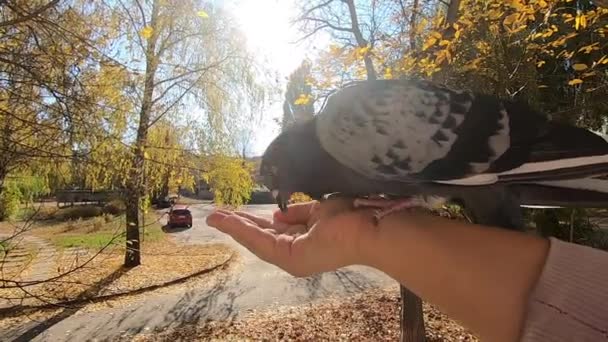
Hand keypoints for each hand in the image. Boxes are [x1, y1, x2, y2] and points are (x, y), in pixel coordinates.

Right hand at [205, 197, 373, 276]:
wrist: (371, 225)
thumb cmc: (352, 215)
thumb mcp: (319, 210)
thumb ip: (299, 213)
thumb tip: (277, 213)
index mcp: (304, 241)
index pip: (273, 231)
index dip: (252, 221)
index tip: (234, 212)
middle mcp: (296, 252)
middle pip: (261, 237)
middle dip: (237, 225)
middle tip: (215, 215)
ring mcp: (292, 259)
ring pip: (256, 240)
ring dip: (233, 227)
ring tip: (213, 217)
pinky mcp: (290, 259)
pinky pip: (260, 242)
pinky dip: (241, 230)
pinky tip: (226, 221)